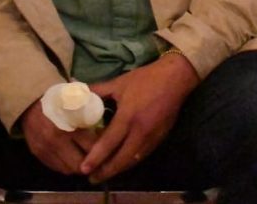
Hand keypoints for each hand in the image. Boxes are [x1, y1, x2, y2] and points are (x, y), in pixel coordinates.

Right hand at [19, 98, 98, 175]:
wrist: (29, 101)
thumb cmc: (58, 100)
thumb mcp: (76, 102)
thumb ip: (90, 115)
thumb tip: (106, 131)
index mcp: (69, 125)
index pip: (92, 146)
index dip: (103, 149)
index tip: (109, 147)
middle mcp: (56, 140)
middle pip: (81, 163)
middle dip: (92, 162)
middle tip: (99, 158)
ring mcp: (45, 149)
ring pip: (69, 169)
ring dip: (79, 166)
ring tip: (86, 159)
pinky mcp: (38, 154)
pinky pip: (57, 168)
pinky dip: (66, 166)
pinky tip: (72, 158)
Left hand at [81, 52, 199, 183]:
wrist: (175, 78)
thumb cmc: (145, 79)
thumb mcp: (119, 83)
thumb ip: (98, 90)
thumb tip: (80, 94)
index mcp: (128, 116)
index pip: (109, 142)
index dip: (96, 157)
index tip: (84, 168)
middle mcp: (140, 131)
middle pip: (121, 158)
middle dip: (106, 170)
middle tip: (93, 178)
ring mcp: (152, 136)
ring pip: (133, 160)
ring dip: (119, 169)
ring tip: (105, 174)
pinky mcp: (160, 137)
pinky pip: (143, 155)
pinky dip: (131, 162)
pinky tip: (122, 163)